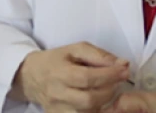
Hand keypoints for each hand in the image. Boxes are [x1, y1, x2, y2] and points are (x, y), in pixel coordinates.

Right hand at [12, 42, 130, 111]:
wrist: (31, 76)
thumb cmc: (55, 61)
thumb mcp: (75, 49)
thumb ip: (99, 55)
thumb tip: (122, 64)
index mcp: (59, 73)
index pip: (88, 78)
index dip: (109, 75)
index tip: (124, 71)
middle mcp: (57, 94)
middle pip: (89, 99)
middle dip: (110, 90)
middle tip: (118, 81)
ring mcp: (58, 109)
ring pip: (88, 112)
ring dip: (105, 102)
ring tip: (109, 90)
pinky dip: (96, 111)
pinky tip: (100, 101)